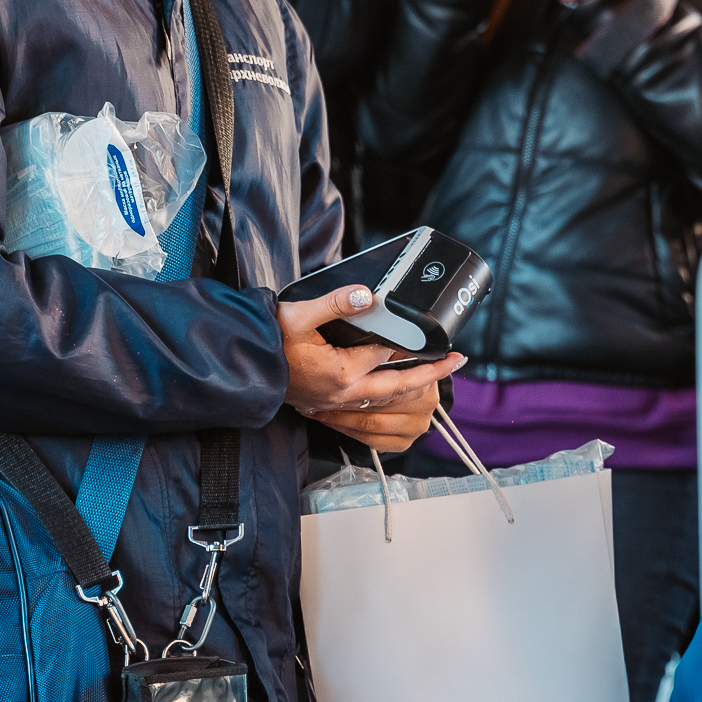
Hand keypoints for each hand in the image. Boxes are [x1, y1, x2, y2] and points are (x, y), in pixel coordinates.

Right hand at [280, 286, 465, 450]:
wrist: (244, 368)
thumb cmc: (268, 342)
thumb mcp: (298, 315)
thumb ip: (335, 303)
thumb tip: (368, 296)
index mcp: (343, 371)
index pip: (388, 354)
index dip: (412, 343)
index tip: (437, 339)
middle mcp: (346, 392)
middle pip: (399, 386)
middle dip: (431, 374)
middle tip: (456, 363)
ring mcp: (338, 402)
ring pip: (386, 399)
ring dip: (413, 387)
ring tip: (434, 375)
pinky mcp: (329, 406)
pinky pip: (369, 406)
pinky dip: (389, 398)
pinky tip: (396, 390)